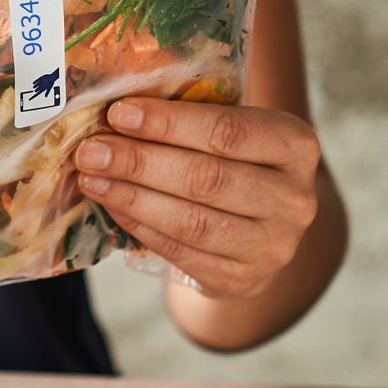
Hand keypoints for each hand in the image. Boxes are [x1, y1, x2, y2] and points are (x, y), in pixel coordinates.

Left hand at [74, 97, 321, 298]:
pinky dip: (139, 226)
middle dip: (139, 162)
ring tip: (92, 178)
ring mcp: (273, 245)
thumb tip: (117, 109)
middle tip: (91, 151)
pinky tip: (112, 206)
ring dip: (132, 197)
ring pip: (191, 220)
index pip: (228, 131)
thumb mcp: (232, 135)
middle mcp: (295, 199)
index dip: (169, 123)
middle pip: (206, 178)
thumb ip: (192, 120)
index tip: (118, 113)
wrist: (258, 232)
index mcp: (296, 145)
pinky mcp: (242, 278)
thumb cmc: (235, 166)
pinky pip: (180, 251)